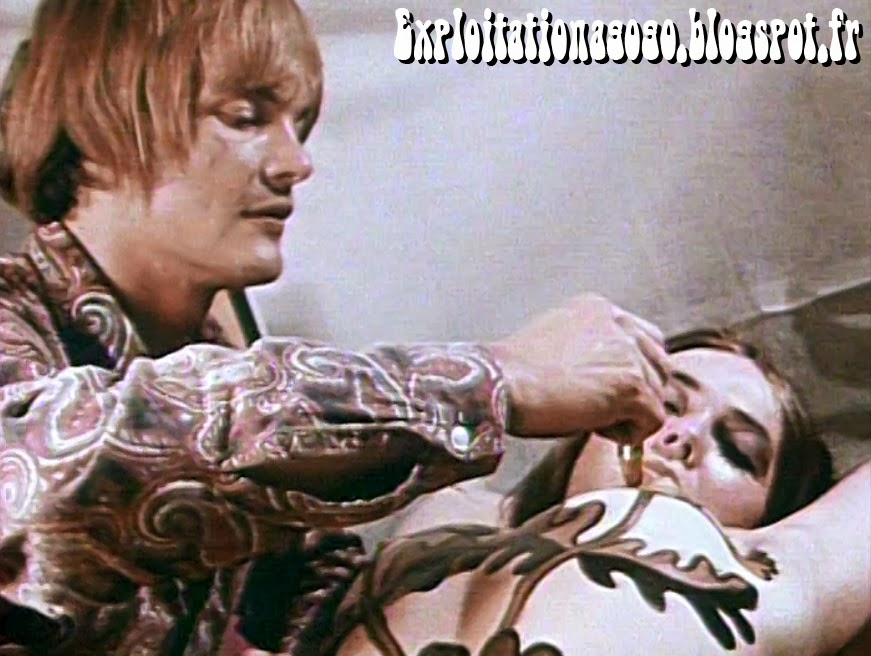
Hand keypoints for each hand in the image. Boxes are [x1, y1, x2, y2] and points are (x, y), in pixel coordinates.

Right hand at [490, 294, 667, 441]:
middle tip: (596, 410)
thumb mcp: (556, 342)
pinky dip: (628, 435)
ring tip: (589, 417)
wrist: (498, 385)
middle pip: (658, 367)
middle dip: (636, 394)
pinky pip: (652, 420)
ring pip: (656, 395)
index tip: (610, 392)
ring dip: (628, 415)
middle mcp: (619, 324)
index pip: (645, 340)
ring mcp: (628, 353)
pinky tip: (594, 427)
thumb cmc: (514, 374)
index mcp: (599, 309)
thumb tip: (611, 382)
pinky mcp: (631, 385)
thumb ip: (590, 349)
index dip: (633, 371)